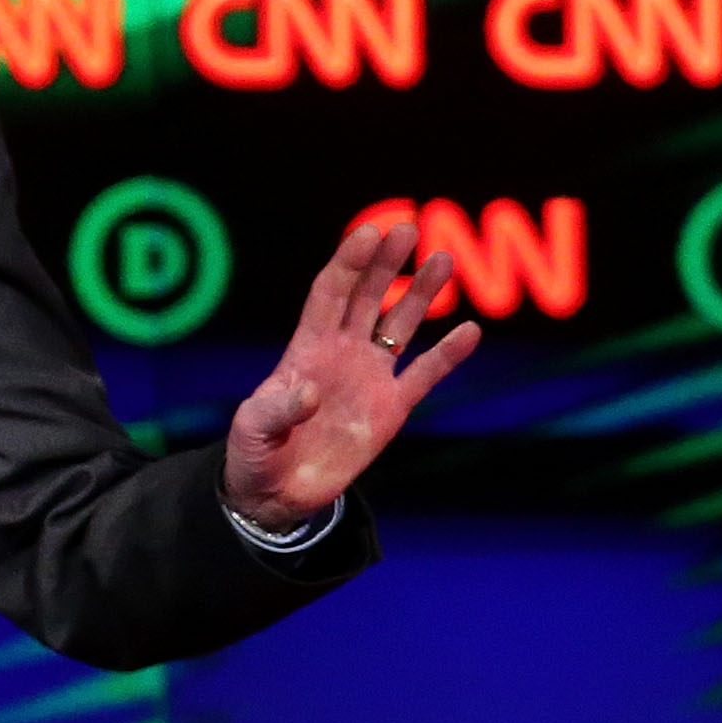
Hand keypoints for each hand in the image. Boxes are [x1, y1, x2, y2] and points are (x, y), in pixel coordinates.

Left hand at [223, 215, 479, 528]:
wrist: (276, 493)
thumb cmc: (254, 453)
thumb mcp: (251, 430)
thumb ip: (276, 410)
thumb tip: (312, 394)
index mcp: (305, 348)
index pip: (329, 294)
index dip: (348, 263)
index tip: (367, 232)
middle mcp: (341, 353)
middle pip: (368, 297)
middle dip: (386, 264)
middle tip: (407, 229)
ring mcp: (369, 377)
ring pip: (401, 324)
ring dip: (422, 293)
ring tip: (443, 260)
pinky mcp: (391, 407)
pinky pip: (425, 374)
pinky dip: (448, 354)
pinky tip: (470, 330)